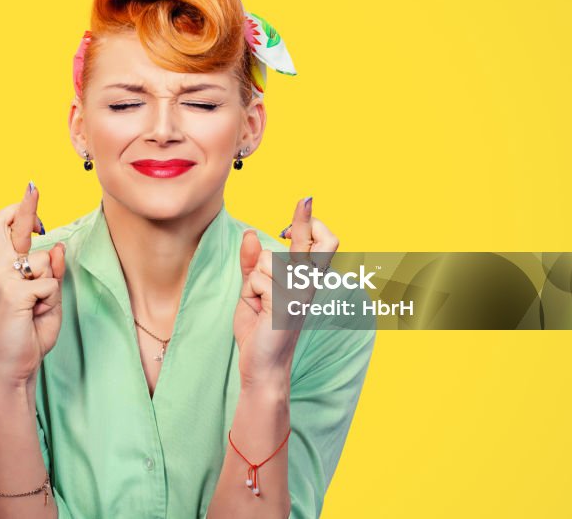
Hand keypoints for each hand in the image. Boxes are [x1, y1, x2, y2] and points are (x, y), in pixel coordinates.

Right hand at [0, 182, 65, 392]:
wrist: (15, 365)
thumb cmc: (30, 333)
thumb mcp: (47, 299)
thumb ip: (50, 273)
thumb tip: (56, 246)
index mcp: (3, 271)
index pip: (2, 230)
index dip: (18, 210)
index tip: (31, 195)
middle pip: (2, 226)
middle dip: (24, 205)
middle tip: (34, 186)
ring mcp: (3, 282)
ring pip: (43, 263)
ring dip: (52, 286)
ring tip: (39, 310)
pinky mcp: (14, 294)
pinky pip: (48, 285)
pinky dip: (51, 301)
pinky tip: (37, 316)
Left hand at [233, 196, 339, 390]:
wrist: (261, 367)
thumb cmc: (259, 330)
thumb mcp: (251, 291)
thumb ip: (252, 264)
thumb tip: (250, 234)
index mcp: (303, 281)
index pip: (318, 243)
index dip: (309, 219)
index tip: (301, 204)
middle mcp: (308, 285)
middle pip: (322, 241)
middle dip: (306, 222)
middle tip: (299, 208)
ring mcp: (301, 295)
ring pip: (268, 261)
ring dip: (255, 278)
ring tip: (260, 302)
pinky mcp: (288, 305)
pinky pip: (259, 279)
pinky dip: (251, 292)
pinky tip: (259, 310)